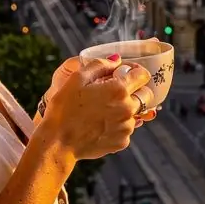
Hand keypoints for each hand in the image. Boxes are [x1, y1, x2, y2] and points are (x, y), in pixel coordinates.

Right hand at [40, 56, 154, 160]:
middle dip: (135, 91)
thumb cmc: (64, 109)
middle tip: (115, 94)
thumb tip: (116, 60)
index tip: (126, 74)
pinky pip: (126, 129)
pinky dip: (117, 126)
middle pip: (146, 95)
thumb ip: (100, 65)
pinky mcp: (122, 141)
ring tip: (102, 112)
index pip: (143, 75)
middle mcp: (127, 108)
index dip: (136, 72)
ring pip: (135, 113)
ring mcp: (126, 127)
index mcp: (118, 89)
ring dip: (124, 109)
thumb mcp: (77, 79)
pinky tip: (100, 125)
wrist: (58, 142)